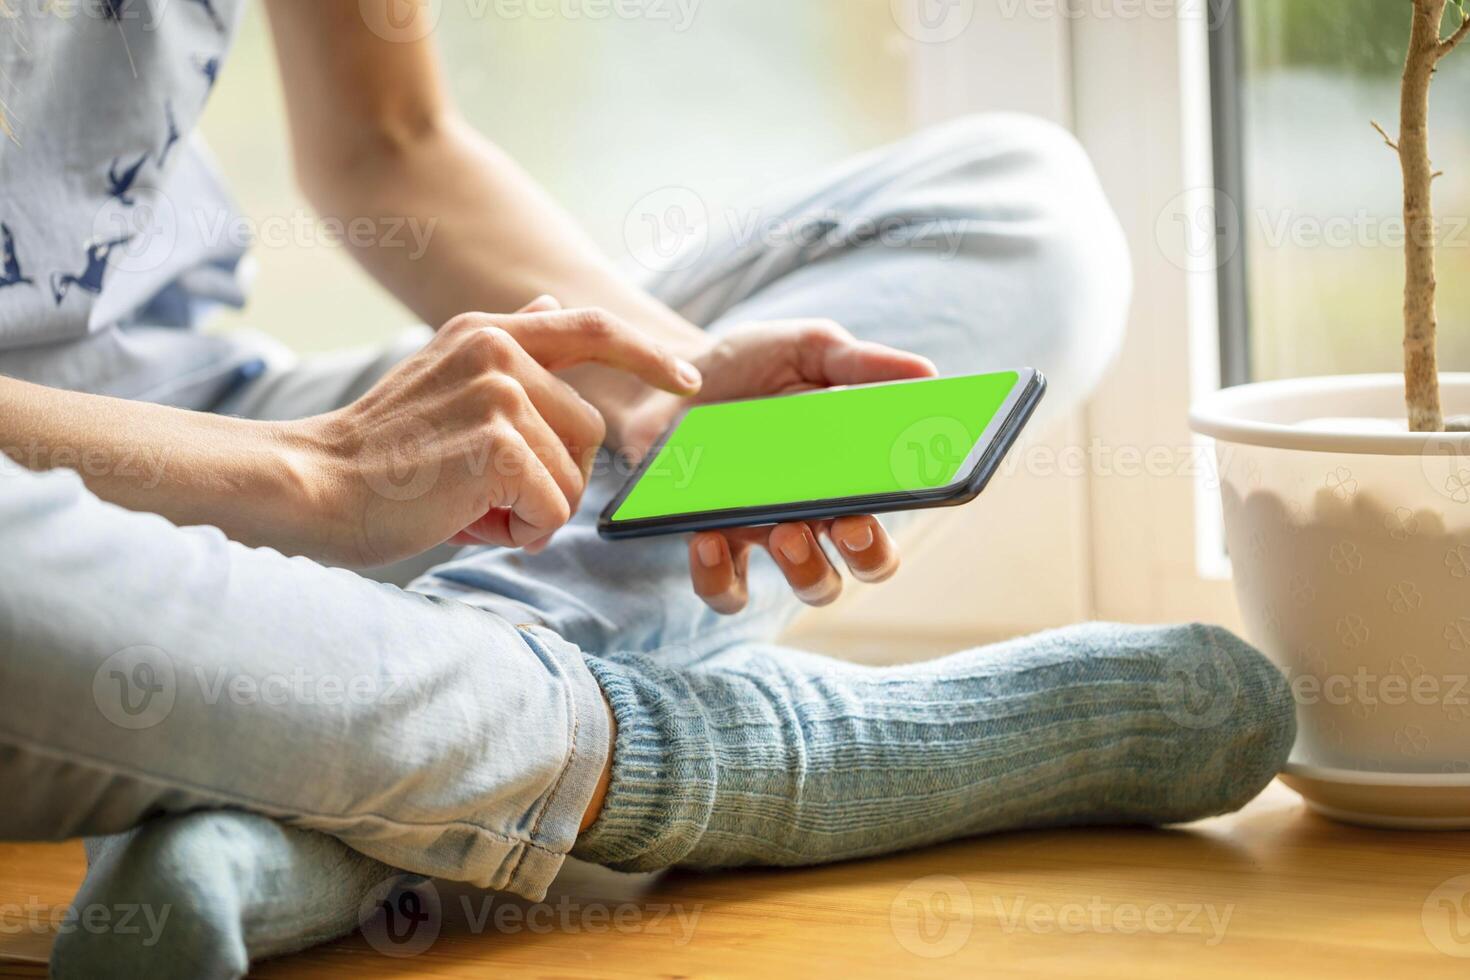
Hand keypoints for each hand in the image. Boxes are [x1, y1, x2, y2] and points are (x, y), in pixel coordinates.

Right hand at [293, 297, 701, 566]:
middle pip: (590, 432)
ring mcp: (502, 392)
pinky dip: (518, 531)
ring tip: (464, 502)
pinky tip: (465, 519)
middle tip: (481, 492)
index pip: (590, 328)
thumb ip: (507, 352)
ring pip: (575, 477)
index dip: (649, 356)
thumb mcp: (443, 380)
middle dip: (552, 478)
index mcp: (486, 333)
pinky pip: (553, 510)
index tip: (689, 381)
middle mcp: (498, 350)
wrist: (310, 487)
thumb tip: (550, 306)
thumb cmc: (377, 455)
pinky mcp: (501, 442)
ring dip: (531, 509)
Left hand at [625, 320, 936, 614]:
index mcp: (850, 468)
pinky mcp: (712, 544)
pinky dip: (720, 578)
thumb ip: (861, 362)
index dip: (920, 501)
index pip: (898, 505)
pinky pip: (725, 591)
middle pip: (867, 561)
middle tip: (852, 525)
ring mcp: (767, 532)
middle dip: (870, 552)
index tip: (914, 489)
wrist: (668, 378)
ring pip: (811, 585)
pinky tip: (708, 539)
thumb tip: (928, 373)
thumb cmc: (749, 366)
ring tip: (786, 531)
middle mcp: (819, 510)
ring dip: (808, 570)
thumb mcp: (806, 350)